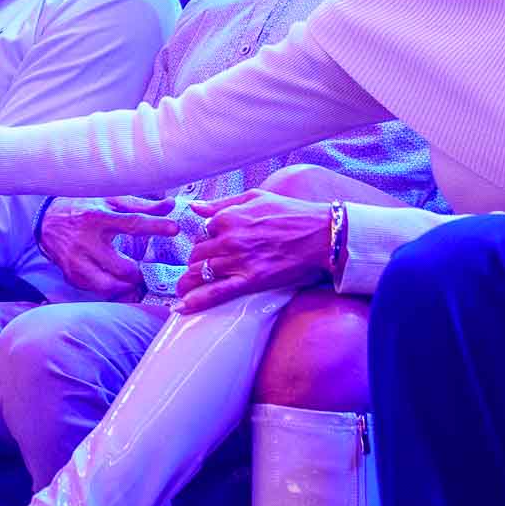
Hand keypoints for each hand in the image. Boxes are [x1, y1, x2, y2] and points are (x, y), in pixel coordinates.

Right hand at [39, 195, 179, 299]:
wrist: (46, 220)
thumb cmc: (83, 208)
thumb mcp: (110, 200)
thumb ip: (142, 205)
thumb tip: (170, 205)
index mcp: (97, 217)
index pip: (132, 223)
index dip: (155, 227)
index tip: (174, 229)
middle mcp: (85, 240)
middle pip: (122, 267)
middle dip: (137, 272)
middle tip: (142, 270)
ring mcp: (76, 261)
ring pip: (109, 285)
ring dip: (124, 284)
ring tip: (128, 278)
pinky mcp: (71, 275)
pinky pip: (96, 290)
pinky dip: (109, 288)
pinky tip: (112, 280)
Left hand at [176, 190, 329, 312]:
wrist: (322, 235)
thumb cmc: (292, 213)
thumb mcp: (255, 198)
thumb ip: (222, 203)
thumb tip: (195, 208)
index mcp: (228, 217)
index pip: (200, 233)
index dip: (203, 241)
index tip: (209, 248)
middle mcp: (229, 239)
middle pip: (197, 255)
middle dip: (196, 262)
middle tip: (201, 268)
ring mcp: (238, 261)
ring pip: (200, 273)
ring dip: (190, 281)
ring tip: (184, 288)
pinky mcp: (251, 281)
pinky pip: (216, 292)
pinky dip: (197, 301)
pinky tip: (181, 308)